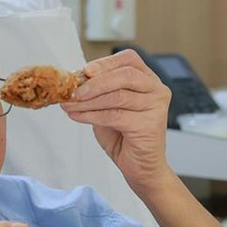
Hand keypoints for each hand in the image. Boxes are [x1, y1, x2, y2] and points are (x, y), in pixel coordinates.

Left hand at [61, 49, 172, 193]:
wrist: (140, 167)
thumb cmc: (124, 137)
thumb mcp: (107, 107)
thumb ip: (97, 92)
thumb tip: (74, 80)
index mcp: (147, 80)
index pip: (128, 59)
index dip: (105, 63)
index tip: (84, 71)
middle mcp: (156, 89)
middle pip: (125, 75)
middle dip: (95, 82)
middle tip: (73, 91)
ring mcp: (156, 106)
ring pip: (118, 96)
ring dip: (88, 101)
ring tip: (69, 105)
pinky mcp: (150, 124)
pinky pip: (115, 115)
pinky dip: (92, 115)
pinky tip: (77, 116)